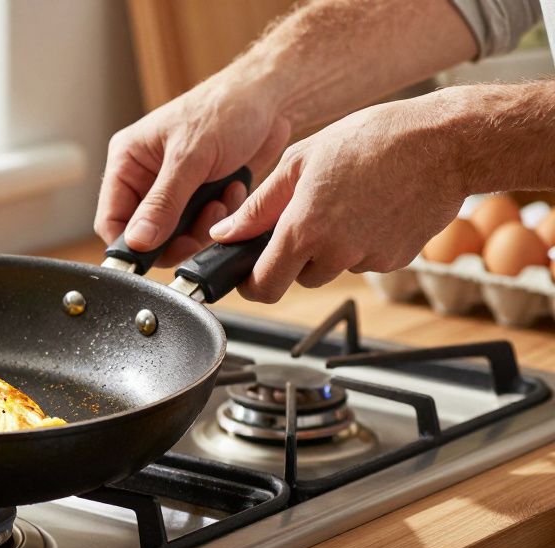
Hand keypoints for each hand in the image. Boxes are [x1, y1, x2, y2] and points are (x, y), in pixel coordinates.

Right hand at [95, 72, 290, 266]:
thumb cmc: (226, 109)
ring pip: (176, 235)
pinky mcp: (201, 197)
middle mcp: (146, 178)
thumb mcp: (190, 157)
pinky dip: (219, 218)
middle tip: (197, 235)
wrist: (271, 99)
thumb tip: (137, 241)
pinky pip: (202, 227)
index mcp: (128, 161)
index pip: (111, 218)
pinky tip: (233, 191)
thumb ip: (163, 203)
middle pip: (145, 233)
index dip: (129, 243)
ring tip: (221, 203)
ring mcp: (174, 189)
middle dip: (174, 238)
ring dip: (201, 227)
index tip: (154, 255)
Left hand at [208, 96, 465, 301]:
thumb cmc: (372, 140)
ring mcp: (369, 259)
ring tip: (347, 201)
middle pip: (299, 277)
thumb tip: (224, 233)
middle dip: (295, 257)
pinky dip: (362, 242)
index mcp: (304, 229)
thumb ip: (258, 206)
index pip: (264, 286)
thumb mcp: (301, 161)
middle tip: (308, 216)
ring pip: (333, 267)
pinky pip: (365, 260)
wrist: (445, 143)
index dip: (251, 284)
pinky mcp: (396, 260)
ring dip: (330, 248)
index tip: (249, 275)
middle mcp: (336, 252)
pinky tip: (374, 207)